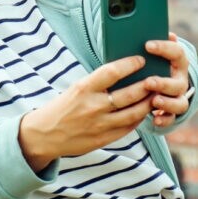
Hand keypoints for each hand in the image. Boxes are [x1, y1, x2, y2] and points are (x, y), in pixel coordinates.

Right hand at [19, 55, 153, 172]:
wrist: (44, 134)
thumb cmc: (61, 108)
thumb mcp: (75, 89)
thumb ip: (97, 84)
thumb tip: (121, 73)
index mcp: (83, 89)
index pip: (112, 72)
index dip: (129, 64)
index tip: (140, 60)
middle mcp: (93, 106)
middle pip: (129, 94)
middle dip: (146, 85)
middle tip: (155, 79)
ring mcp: (100, 124)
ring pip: (133, 113)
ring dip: (147, 103)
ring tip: (154, 95)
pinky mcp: (103, 139)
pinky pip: (128, 128)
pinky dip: (138, 119)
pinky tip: (142, 112)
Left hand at [144, 33, 190, 126]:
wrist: (152, 82)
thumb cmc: (147, 63)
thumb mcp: (145, 52)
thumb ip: (142, 43)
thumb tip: (128, 28)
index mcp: (176, 62)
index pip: (177, 52)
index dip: (164, 48)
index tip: (147, 45)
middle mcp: (179, 80)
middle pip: (178, 83)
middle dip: (164, 83)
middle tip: (149, 81)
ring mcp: (177, 97)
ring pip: (179, 103)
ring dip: (167, 102)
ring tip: (154, 101)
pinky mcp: (170, 112)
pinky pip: (172, 118)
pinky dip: (164, 119)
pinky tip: (154, 118)